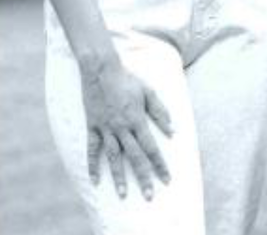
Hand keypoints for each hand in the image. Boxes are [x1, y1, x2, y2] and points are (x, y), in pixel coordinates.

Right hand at [79, 58, 173, 199]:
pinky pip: (92, 150)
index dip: (160, 165)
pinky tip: (95, 180)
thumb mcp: (150, 92)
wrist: (101, 70)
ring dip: (119, 177)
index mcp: (138, 121)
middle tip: (150, 195)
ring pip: (114, 157)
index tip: (167, 179)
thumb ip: (161, 112)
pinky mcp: (92, 128)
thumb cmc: (129, 80)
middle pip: (135, 157)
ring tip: (123, 194)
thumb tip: (174, 131)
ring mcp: (106, 129)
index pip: (152, 148)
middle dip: (144, 177)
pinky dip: (93, 165)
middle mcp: (122, 128)